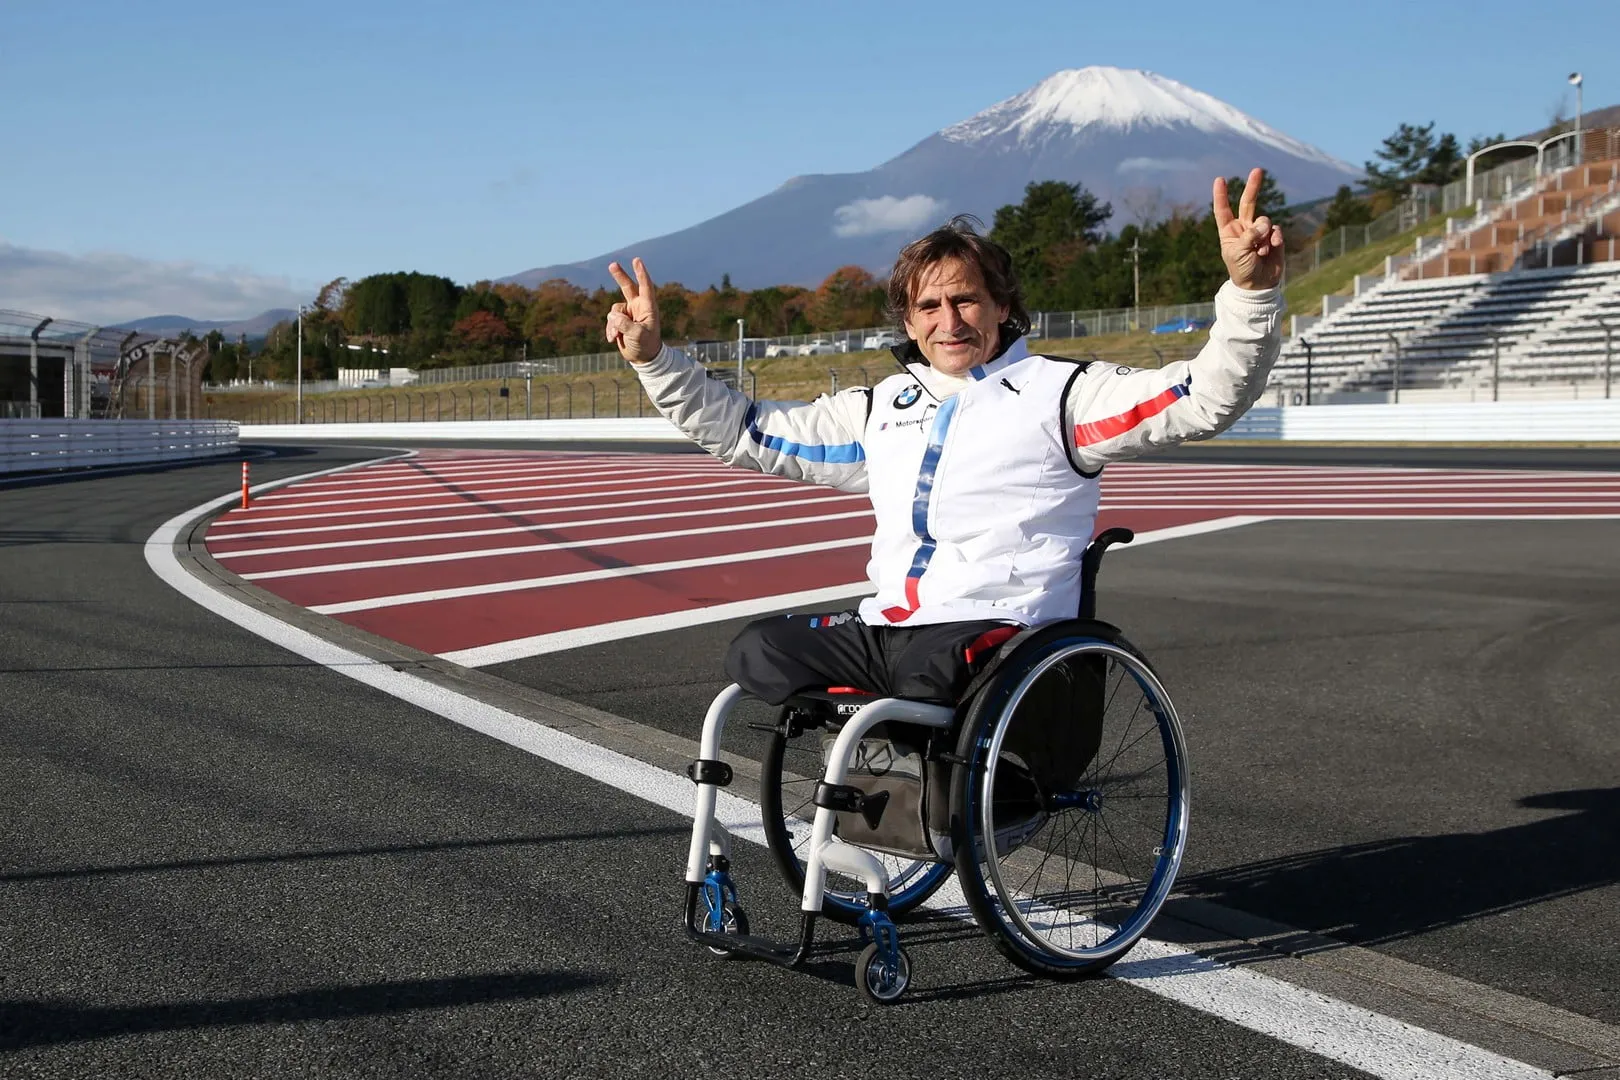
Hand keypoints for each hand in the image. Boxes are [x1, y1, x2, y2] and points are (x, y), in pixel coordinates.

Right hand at [605, 257, 662, 363]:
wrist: (643, 358)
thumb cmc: (646, 346)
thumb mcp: (638, 336)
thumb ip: (625, 325)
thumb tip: (613, 316)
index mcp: (648, 307)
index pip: (645, 287)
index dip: (641, 273)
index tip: (637, 261)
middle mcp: (638, 307)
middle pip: (628, 287)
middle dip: (620, 276)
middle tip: (612, 264)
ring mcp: (629, 313)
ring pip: (614, 310)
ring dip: (612, 323)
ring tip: (617, 336)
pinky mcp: (621, 320)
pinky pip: (610, 320)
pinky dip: (610, 329)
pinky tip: (612, 339)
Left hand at [1213, 168, 1283, 290]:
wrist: (1259, 285)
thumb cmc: (1242, 270)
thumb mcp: (1238, 253)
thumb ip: (1249, 236)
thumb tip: (1266, 224)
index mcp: (1229, 231)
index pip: (1223, 210)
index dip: (1221, 195)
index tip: (1220, 179)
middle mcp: (1245, 228)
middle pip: (1248, 203)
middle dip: (1253, 186)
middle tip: (1257, 170)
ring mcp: (1260, 231)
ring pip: (1264, 220)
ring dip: (1263, 234)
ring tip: (1259, 251)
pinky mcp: (1274, 237)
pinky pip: (1276, 230)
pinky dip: (1274, 240)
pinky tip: (1270, 251)